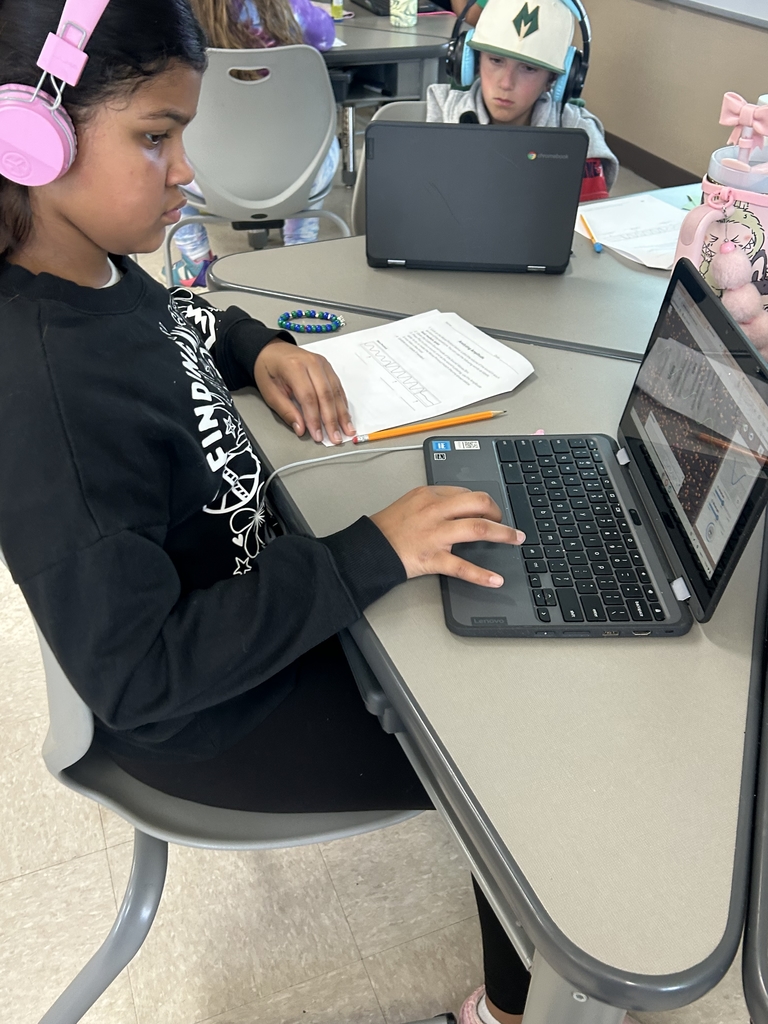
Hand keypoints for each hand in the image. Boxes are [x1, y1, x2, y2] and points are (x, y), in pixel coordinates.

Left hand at [254, 342, 353, 443]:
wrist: (271, 350)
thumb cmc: (268, 369)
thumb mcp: (269, 392)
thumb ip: (286, 411)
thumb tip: (301, 428)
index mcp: (294, 367)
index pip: (308, 397)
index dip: (314, 419)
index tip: (317, 435)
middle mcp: (311, 363)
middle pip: (326, 395)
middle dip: (332, 419)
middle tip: (336, 437)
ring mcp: (322, 364)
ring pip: (335, 392)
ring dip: (342, 414)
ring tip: (347, 430)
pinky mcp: (328, 367)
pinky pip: (338, 387)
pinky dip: (342, 404)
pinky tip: (345, 416)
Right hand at [371, 486, 524, 587]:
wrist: (369, 548)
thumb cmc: (387, 527)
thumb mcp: (410, 503)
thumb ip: (434, 502)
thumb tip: (459, 505)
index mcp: (429, 495)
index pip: (465, 493)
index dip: (481, 503)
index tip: (488, 511)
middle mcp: (434, 511)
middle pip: (478, 503)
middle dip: (498, 512)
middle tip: (505, 523)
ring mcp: (435, 534)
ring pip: (477, 529)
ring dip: (502, 534)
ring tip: (516, 540)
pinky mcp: (432, 558)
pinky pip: (462, 566)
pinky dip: (481, 574)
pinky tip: (495, 579)